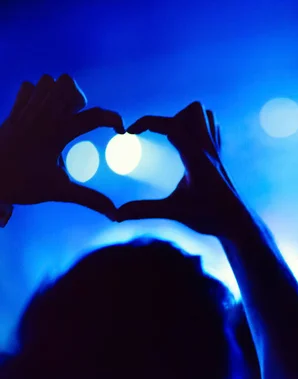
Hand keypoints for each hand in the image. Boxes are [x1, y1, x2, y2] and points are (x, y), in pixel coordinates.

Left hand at [0, 74, 124, 219]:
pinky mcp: (13, 111)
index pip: (95, 116)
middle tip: (77, 119)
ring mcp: (26, 111)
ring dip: (59, 94)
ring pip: (48, 81)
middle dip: (80, 99)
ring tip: (60, 116)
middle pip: (68, 85)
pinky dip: (38, 95)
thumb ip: (90, 199)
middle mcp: (42, 116)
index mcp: (58, 133)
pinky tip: (41, 115)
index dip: (114, 120)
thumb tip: (115, 215)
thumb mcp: (59, 192)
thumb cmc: (22, 185)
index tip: (120, 132)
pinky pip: (28, 87)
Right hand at [115, 102, 244, 235]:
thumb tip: (114, 215)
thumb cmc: (209, 217)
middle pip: (193, 111)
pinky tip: (184, 147)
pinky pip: (211, 129)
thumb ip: (143, 210)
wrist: (237, 223)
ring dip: (184, 120)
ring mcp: (216, 151)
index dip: (147, 122)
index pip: (172, 124)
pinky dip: (195, 129)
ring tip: (170, 140)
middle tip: (157, 137)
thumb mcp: (173, 213)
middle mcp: (208, 149)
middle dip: (168, 118)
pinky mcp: (219, 157)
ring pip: (205, 115)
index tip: (128, 132)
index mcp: (196, 157)